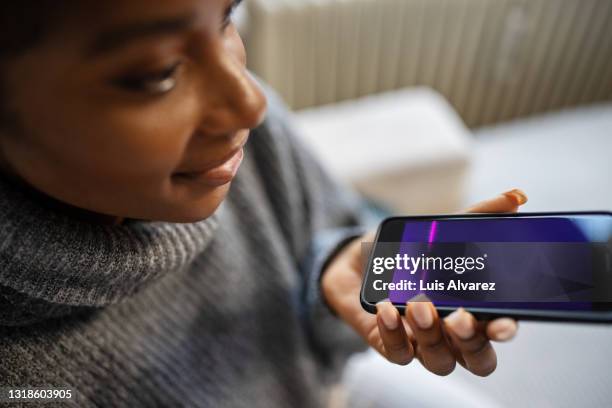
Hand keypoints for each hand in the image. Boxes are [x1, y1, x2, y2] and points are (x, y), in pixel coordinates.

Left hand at [321, 189, 527, 375]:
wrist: (359, 261)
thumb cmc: (409, 251)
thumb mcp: (442, 230)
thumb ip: (479, 216)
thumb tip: (516, 196)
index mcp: (473, 309)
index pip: (498, 330)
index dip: (504, 331)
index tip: (503, 322)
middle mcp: (452, 334)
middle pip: (477, 358)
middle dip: (471, 342)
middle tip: (460, 317)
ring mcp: (421, 342)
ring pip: (439, 360)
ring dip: (431, 335)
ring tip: (418, 304)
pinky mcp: (390, 344)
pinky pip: (398, 352)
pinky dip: (394, 332)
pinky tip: (388, 308)